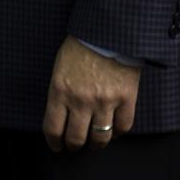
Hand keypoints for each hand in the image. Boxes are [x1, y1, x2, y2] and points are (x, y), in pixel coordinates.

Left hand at [42, 35, 140, 151]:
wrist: (107, 32)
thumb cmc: (79, 48)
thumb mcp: (59, 69)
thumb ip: (59, 93)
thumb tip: (60, 116)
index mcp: (60, 91)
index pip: (53, 128)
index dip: (54, 142)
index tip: (57, 146)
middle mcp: (81, 101)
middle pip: (76, 139)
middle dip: (73, 146)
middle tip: (74, 147)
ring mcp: (105, 102)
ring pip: (100, 138)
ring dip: (96, 145)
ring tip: (94, 144)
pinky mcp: (126, 99)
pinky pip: (123, 127)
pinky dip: (118, 133)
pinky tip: (113, 132)